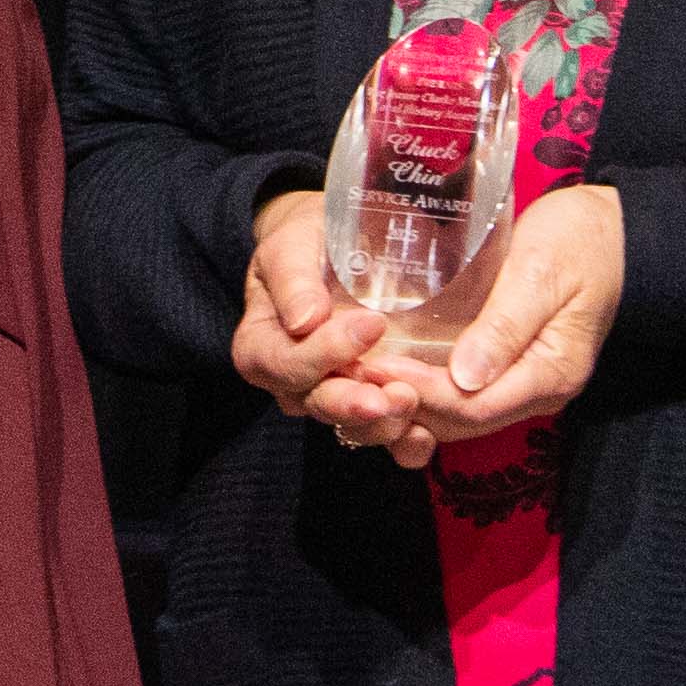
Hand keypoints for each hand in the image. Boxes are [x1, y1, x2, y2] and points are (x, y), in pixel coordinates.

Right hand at [235, 189, 404, 440]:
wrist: (334, 247)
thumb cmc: (308, 241)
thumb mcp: (291, 245)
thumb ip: (292, 279)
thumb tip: (304, 320)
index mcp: (261, 346)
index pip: (284, 364)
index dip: (324, 353)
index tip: (372, 325)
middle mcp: (291, 381)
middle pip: (316, 404)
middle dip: (353, 404)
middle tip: (393, 394)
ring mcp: (330, 396)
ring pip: (349, 427)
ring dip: (381, 425)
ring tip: (412, 403)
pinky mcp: (366, 405)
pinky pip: (381, 435)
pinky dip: (403, 444)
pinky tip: (424, 436)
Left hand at [348, 185, 621, 469]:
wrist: (611, 233)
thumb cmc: (579, 242)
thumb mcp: (541, 273)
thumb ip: (506, 325)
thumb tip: (464, 377)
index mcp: (549, 374)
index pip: (471, 407)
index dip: (417, 393)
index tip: (370, 366)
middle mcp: (534, 393)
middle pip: (456, 423)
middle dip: (401, 404)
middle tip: (346, 374)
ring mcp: (519, 386)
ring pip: (451, 417)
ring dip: (404, 403)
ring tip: (354, 376)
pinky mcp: (504, 371)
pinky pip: (456, 396)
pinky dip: (419, 388)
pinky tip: (384, 368)